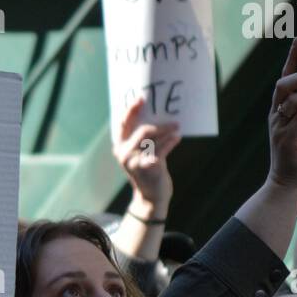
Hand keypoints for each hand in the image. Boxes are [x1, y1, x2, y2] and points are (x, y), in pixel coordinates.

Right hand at [113, 97, 180, 212]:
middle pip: (143, 130)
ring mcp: (134, 161)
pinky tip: (177, 137)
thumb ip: (142, 140)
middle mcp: (123, 153)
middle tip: (174, 122)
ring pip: (154, 139)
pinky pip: (162, 148)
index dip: (131, 110)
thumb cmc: (148, 172)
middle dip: (160, 125)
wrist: (151, 197)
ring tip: (177, 128)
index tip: (140, 98)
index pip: (122, 124)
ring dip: (168, 132)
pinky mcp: (147, 167)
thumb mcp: (139, 155)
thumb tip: (157, 119)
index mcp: (119, 148)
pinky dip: (171, 141)